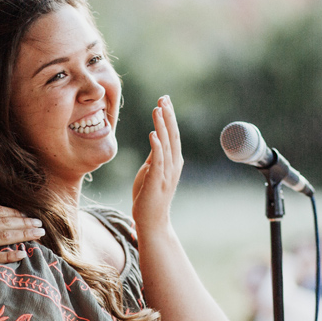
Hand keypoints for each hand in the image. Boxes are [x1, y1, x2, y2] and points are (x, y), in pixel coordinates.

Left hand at [131, 96, 184, 233]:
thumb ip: (155, 156)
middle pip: (172, 136)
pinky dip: (157, 146)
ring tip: (158, 109)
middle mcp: (173, 165)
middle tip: (164, 98)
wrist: (152, 222)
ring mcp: (166, 173)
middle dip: (168, 116)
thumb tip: (155, 139)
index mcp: (172, 161)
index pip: (172, 135)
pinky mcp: (157, 182)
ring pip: (166, 145)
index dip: (169, 117)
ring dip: (163, 126)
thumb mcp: (150, 171)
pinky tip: (153, 134)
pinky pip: (158, 161)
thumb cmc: (149, 198)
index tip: (164, 100)